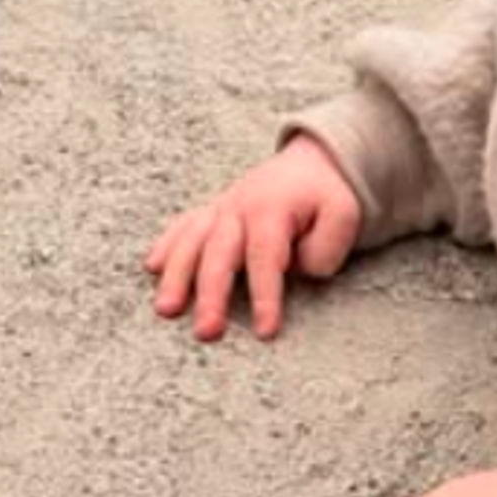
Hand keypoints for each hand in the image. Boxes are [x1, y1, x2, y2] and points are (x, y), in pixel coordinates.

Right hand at [145, 135, 361, 340]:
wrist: (311, 164)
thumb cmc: (327, 197)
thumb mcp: (344, 216)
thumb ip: (325, 247)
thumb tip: (296, 269)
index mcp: (271, 211)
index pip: (265, 259)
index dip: (264, 296)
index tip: (265, 331)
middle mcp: (238, 209)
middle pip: (219, 255)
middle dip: (210, 295)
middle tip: (206, 332)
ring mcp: (220, 210)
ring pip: (191, 242)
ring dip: (177, 276)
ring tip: (166, 309)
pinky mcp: (212, 213)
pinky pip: (183, 227)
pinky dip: (167, 245)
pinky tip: (152, 268)